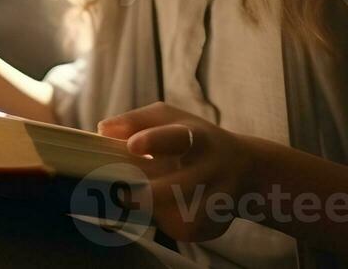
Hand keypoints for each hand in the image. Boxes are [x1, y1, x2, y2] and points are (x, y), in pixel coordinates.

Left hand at [97, 101, 259, 242]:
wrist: (245, 168)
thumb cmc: (192, 138)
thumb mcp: (169, 118)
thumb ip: (134, 121)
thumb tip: (102, 130)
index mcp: (196, 137)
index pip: (176, 138)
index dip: (153, 141)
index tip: (132, 146)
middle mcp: (211, 168)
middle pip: (175, 188)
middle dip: (145, 194)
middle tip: (121, 192)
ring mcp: (217, 199)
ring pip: (178, 216)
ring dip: (153, 211)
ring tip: (141, 199)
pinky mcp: (213, 224)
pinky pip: (182, 229)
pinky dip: (165, 222)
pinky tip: (165, 210)